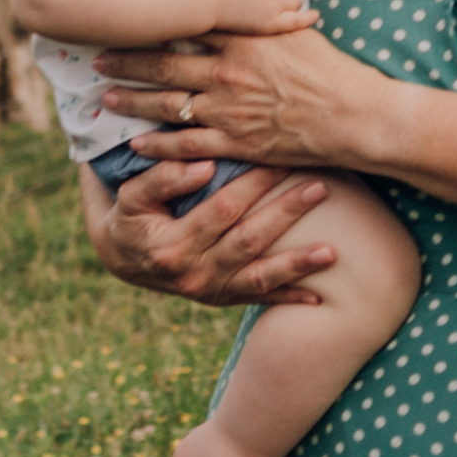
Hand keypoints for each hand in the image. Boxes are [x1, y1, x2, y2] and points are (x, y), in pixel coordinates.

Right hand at [76, 154, 333, 307]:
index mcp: (171, 246)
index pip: (221, 208)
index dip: (252, 183)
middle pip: (248, 240)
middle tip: (320, 187)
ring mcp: (210, 290)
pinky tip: (320, 294)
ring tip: (331, 251)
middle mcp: (193, 274)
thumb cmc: (131, 217)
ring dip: (297, 264)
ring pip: (260, 276)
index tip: (280, 157)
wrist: (125, 259)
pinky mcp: (223, 299)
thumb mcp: (131, 196)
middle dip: (286, 213)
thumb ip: (162, 179)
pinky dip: (289, 298)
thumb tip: (205, 166)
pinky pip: (259, 299)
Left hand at [96, 26, 380, 171]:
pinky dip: (159, 146)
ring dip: (132, 101)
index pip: (186, 25)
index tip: (127, 19)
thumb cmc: (334, 72)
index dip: (152, 22)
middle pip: (164, 63)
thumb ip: (266, 18)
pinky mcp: (237, 142)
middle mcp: (229, 71)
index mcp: (243, 38)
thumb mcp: (298, 31)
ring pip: (167, 104)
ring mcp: (229, 108)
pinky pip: (187, 145)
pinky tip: (137, 145)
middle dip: (126, 61)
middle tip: (97, 58)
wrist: (355, 116)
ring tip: (106, 98)